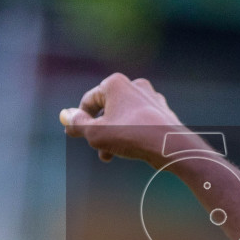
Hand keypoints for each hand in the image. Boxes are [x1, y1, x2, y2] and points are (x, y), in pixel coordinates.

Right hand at [59, 73, 190, 165]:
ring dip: (113, 136)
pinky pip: (139, 122)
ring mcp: (150, 97)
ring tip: (111, 155)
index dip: (79, 119)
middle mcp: (134, 85)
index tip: (75, 135)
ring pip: (123, 118)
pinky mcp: (162, 111)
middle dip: (98, 131)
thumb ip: (78, 125)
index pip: (89, 100)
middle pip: (107, 109)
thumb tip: (68, 118)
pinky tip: (132, 150)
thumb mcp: (96, 134)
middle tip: (95, 149)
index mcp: (115, 83)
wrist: (171, 145)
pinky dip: (131, 135)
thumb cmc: (132, 136)